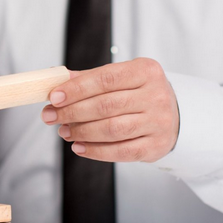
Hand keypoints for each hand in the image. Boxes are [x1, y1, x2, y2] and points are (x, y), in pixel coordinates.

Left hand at [40, 58, 179, 162]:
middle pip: (106, 105)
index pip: (106, 78)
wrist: (172, 115)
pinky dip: (96, 151)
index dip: (77, 89)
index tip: (54, 97)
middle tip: (50, 116)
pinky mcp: (156, 145)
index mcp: (146, 71)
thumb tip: (53, 77)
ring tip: (63, 131)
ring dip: (82, 132)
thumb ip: (88, 78)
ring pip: (112, 129)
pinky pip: (121, 151)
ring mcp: (159, 122)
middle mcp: (156, 95)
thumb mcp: (119, 78)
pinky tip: (79, 147)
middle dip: (72, 112)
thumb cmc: (137, 93)